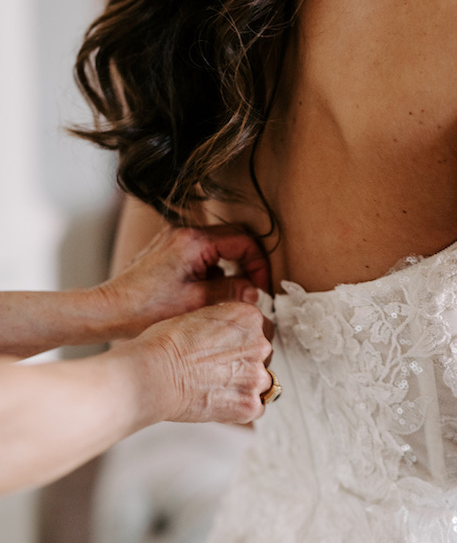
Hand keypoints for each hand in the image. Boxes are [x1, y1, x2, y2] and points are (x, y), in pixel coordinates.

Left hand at [96, 225, 270, 338]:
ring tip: (226, 297)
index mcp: (194, 241)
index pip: (244, 241)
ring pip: (218, 247)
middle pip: (233, 239)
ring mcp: (175, 239)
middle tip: (251, 289)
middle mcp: (184, 232)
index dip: (258, 265)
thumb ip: (231, 293)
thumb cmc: (143, 308)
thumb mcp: (196, 303)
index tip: (261, 287)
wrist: (108, 310)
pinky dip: (211, 272)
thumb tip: (254, 291)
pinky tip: (204, 296)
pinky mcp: (168, 250)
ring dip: (228, 269)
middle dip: (246, 264)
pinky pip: (201, 254)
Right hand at [113, 301, 272, 425]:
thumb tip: (229, 335)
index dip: (244, 341)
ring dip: (245, 385)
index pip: (261, 328)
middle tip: (218, 370)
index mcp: (248, 317)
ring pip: (262, 382)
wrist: (153, 374)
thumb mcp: (199, 315)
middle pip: (264, 355)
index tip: (231, 349)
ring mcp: (256, 376)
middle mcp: (259, 344)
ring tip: (216, 387)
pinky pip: (256, 407)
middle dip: (245, 363)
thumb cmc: (165, 345)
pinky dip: (241, 408)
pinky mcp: (249, 404)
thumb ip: (224, 324)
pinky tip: (219, 402)